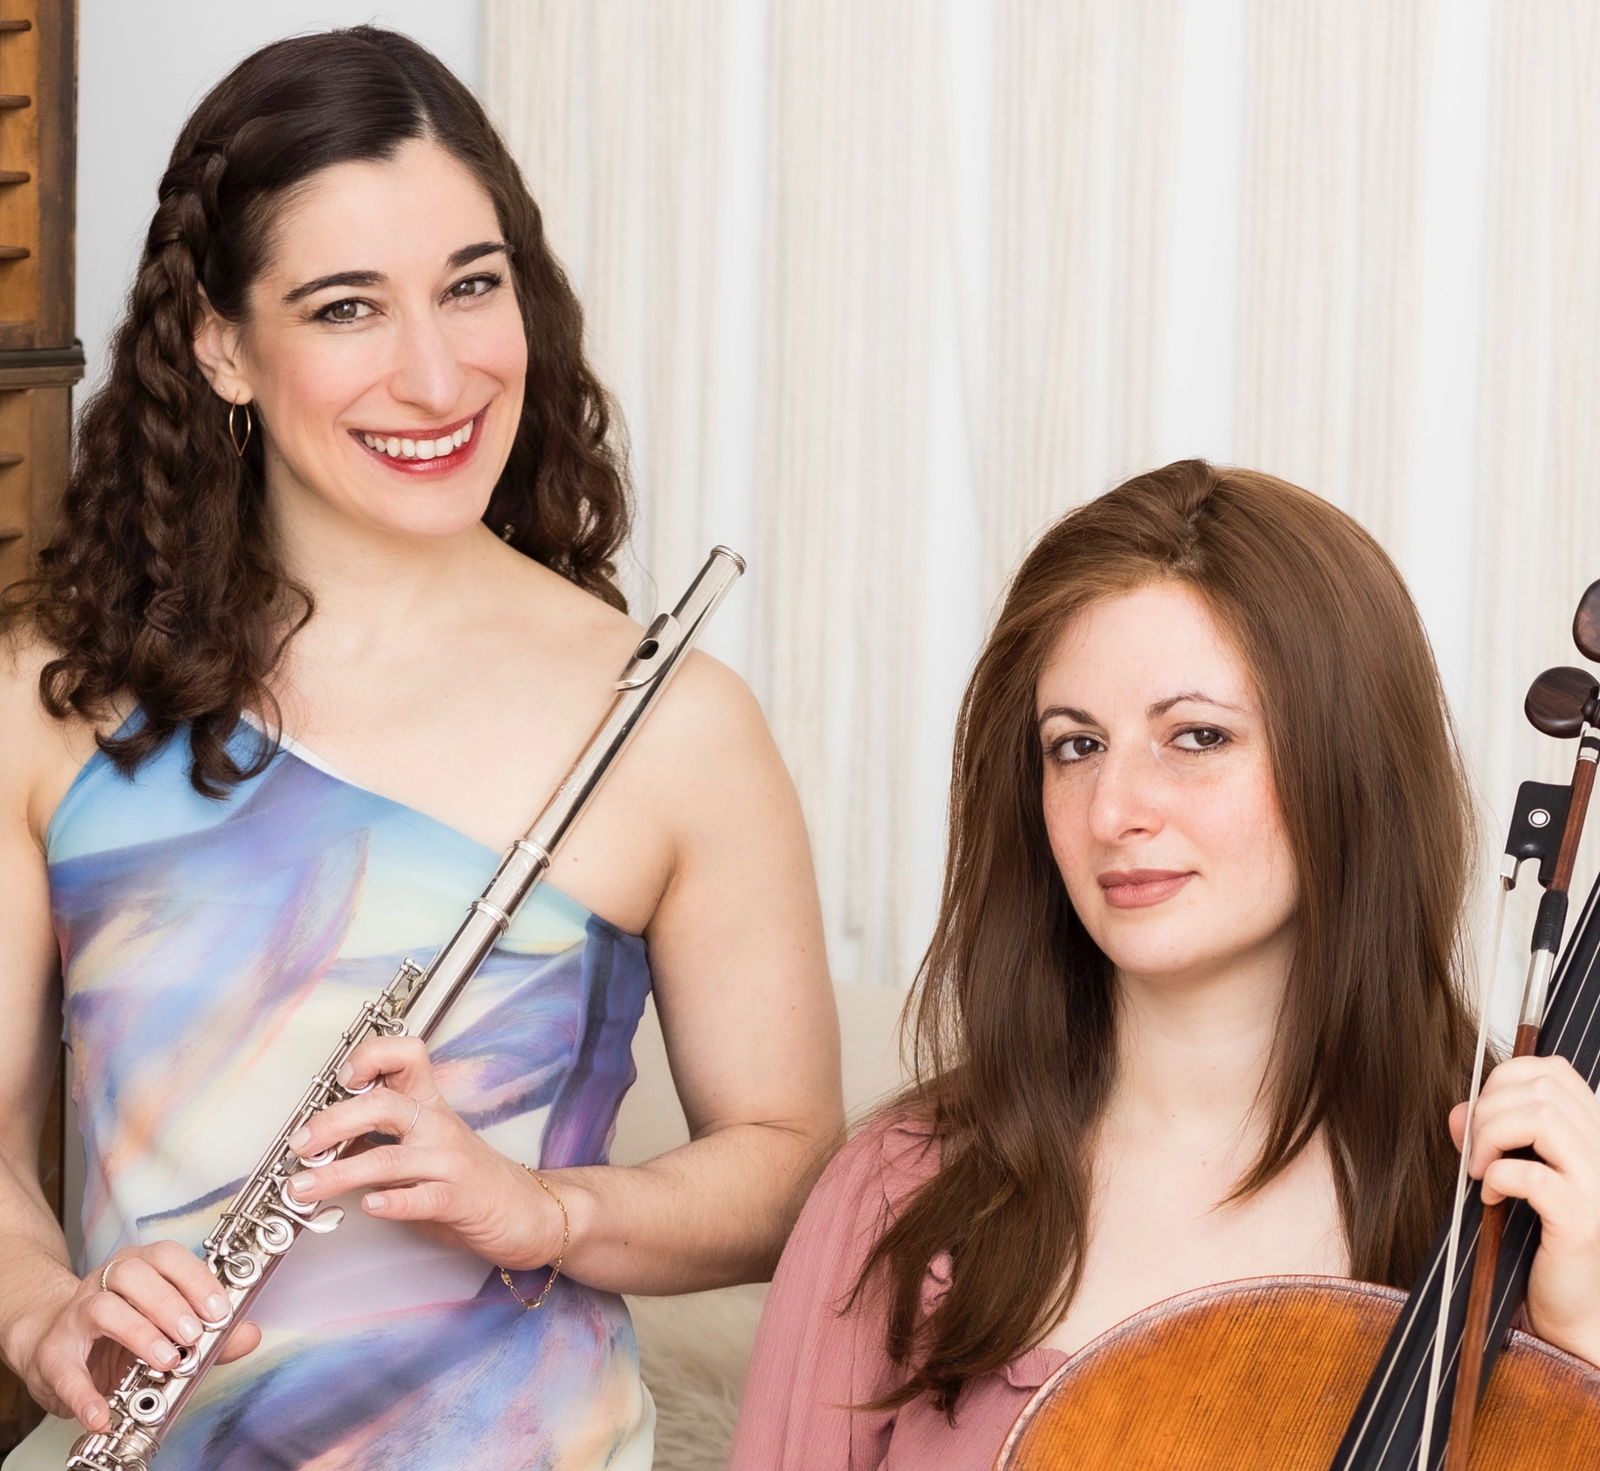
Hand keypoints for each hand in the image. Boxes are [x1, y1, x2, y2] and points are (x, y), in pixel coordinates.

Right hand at [15, 1242, 259, 1431]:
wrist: (54, 1345)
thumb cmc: (120, 1331)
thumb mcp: (167, 1328)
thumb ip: (210, 1333)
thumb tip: (249, 1334)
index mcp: (139, 1267)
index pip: (167, 1256)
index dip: (195, 1279)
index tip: (219, 1309)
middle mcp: (105, 1282)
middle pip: (134, 1274)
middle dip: (168, 1303)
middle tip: (192, 1334)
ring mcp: (76, 1314)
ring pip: (103, 1308)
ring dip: (138, 1333)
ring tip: (165, 1360)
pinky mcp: (53, 1353)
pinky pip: (66, 1370)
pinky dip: (85, 1394)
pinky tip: (102, 1413)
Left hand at [283, 1034, 567, 1269]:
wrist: (525, 1210)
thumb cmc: (466, 1179)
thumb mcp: (423, 1148)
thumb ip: (379, 1142)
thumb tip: (317, 1146)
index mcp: (430, 1105)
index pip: (406, 1055)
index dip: (371, 1057)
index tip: (339, 1078)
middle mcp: (439, 1126)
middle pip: (384, 1105)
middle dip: (333, 1123)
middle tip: (301, 1145)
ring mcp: (450, 1162)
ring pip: (390, 1158)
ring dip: (339, 1173)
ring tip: (305, 1187)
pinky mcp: (461, 1199)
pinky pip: (424, 1197)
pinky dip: (394, 1202)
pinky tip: (370, 1207)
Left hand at [1451, 1054, 1599, 1363]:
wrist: (1570, 1309)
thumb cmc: (1539, 1239)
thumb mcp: (1510, 1172)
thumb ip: (1487, 1136)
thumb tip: (1456, 1113)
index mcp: (1593, 1133)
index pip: (1553, 1071)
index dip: (1504, 1080)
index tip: (1481, 1114)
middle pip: (1541, 1089)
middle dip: (1489, 1110)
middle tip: (1474, 1150)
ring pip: (1540, 1119)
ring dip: (1491, 1138)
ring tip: (1481, 1171)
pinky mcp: (1584, 1218)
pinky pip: (1532, 1174)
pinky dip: (1499, 1178)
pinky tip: (1493, 1198)